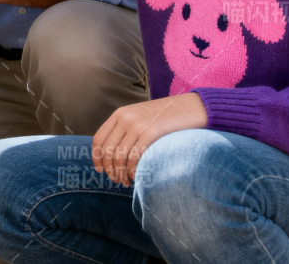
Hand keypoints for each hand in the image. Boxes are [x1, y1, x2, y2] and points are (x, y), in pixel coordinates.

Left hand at [91, 93, 207, 185]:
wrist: (192, 107)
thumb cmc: (166, 116)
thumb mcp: (140, 116)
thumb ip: (126, 129)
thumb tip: (113, 154)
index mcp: (120, 114)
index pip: (99, 139)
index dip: (97, 158)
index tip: (100, 171)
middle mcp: (125, 118)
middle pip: (107, 151)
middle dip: (110, 170)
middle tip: (116, 180)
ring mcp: (137, 124)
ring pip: (119, 156)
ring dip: (120, 173)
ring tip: (126, 181)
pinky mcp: (151, 132)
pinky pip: (134, 157)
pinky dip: (132, 171)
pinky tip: (136, 176)